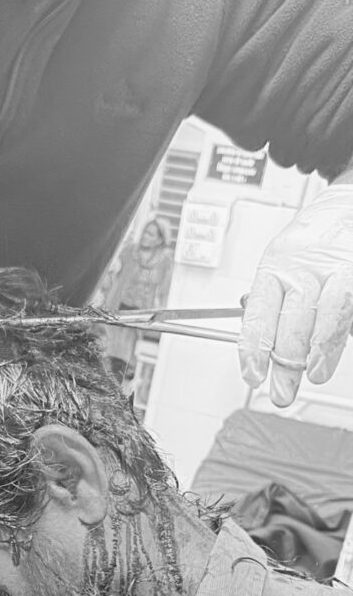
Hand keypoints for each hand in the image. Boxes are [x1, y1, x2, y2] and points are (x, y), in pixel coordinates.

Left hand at [239, 184, 352, 405]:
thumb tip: (259, 350)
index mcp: (276, 264)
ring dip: (320, 351)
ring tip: (315, 374)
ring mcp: (338, 266)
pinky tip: (330, 354)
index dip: (254, 347)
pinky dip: (339, 335)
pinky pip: (348, 306)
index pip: (260, 311)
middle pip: (293, 317)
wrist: (349, 205)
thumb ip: (273, 305)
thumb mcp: (282, 266)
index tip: (252, 375)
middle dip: (286, 361)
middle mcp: (306, 264)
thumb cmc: (314, 241)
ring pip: (328, 312)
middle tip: (282, 390)